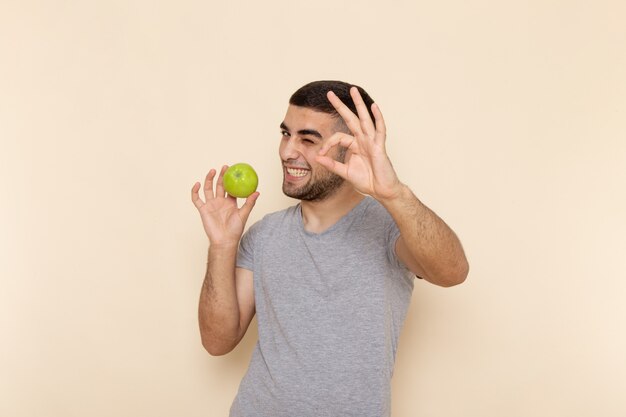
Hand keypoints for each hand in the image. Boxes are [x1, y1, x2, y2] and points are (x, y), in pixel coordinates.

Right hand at [191, 165, 259, 245]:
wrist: (224, 241)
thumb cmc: (235, 230)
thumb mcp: (244, 214)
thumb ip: (249, 203)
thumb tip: (257, 192)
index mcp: (230, 202)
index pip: (230, 188)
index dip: (232, 179)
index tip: (235, 170)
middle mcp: (220, 202)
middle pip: (219, 186)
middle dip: (221, 176)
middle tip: (225, 167)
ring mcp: (211, 205)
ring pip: (208, 189)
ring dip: (209, 179)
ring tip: (212, 171)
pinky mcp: (203, 210)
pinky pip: (197, 199)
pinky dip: (195, 191)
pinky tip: (197, 184)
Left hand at [316, 87, 402, 201]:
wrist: (381, 191)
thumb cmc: (367, 181)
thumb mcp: (345, 173)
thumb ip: (332, 165)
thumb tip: (317, 158)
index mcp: (354, 145)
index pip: (338, 137)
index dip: (327, 144)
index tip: (320, 155)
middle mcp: (362, 140)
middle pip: (350, 119)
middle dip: (340, 106)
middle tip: (329, 93)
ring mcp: (372, 141)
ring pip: (365, 119)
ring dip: (359, 104)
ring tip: (353, 90)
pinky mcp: (380, 146)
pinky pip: (379, 129)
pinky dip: (378, 117)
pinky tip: (374, 106)